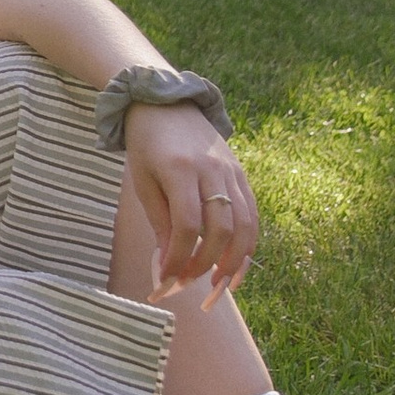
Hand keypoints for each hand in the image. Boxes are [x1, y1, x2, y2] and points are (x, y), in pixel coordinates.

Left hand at [126, 103, 256, 305]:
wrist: (167, 105)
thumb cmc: (147, 146)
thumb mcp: (143, 181)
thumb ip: (159, 223)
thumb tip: (166, 268)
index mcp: (180, 169)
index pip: (186, 225)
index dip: (178, 258)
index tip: (165, 283)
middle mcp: (212, 170)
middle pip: (219, 228)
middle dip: (204, 265)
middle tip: (186, 289)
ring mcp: (232, 172)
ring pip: (243, 225)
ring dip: (233, 263)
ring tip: (217, 289)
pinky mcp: (242, 175)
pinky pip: (252, 215)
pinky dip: (247, 246)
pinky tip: (236, 269)